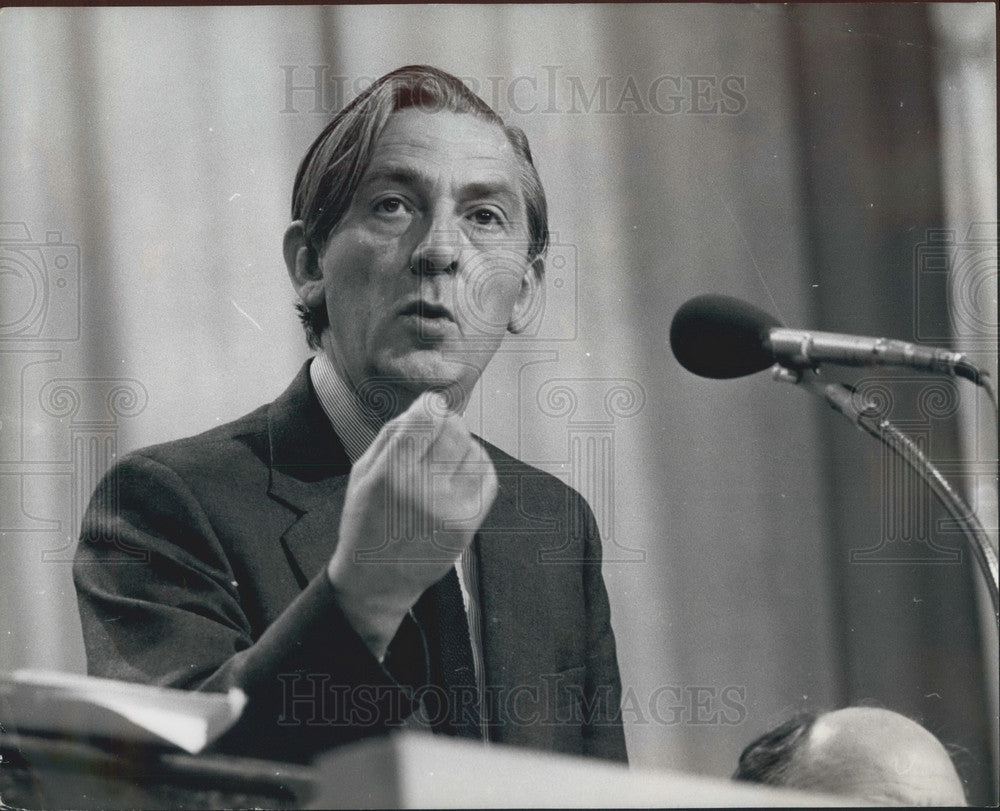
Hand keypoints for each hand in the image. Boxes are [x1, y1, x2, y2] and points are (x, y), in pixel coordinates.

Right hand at [327, 391, 498, 658]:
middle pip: (454, 431)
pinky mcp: (468, 524)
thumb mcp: (362, 473)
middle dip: (449, 423)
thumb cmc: (367, 520)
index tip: (431, 406)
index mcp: (390, 474)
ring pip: (473, 451)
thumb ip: (392, 435)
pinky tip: (462, 470)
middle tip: (440, 428)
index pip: (426, 419)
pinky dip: (478, 465)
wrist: (377, 579)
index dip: (432, 406)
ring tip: (446, 455)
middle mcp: (422, 491)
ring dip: (463, 444)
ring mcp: (450, 509)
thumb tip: (428, 405)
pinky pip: (487, 477)